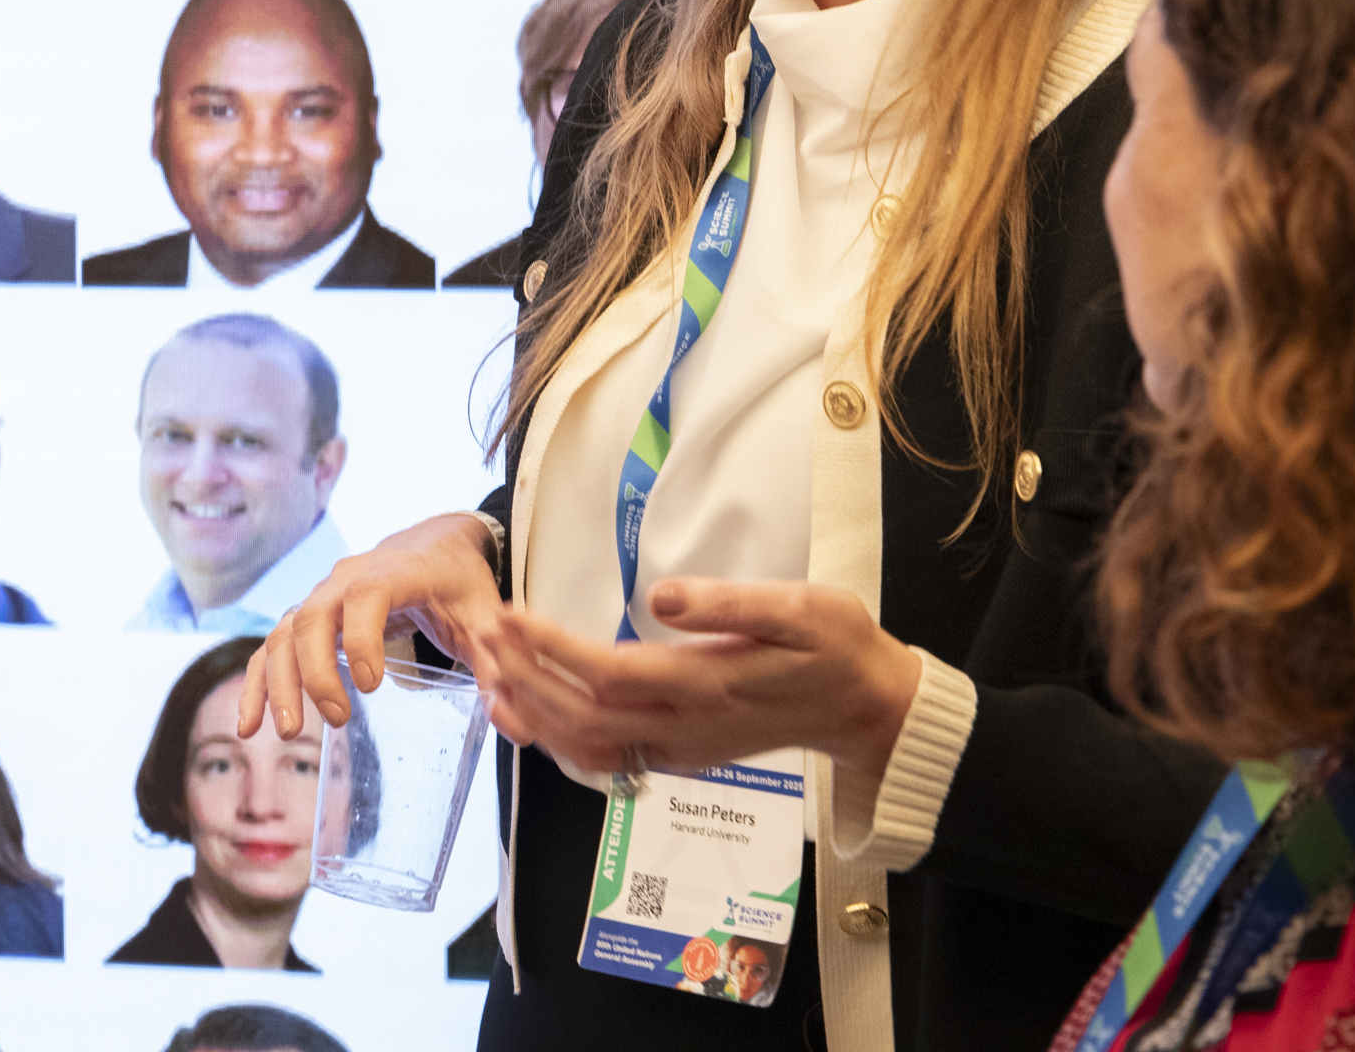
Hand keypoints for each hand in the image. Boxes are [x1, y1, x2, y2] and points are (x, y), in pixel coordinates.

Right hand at [240, 512, 504, 740]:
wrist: (432, 545)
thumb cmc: (459, 582)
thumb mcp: (485, 617)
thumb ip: (499, 669)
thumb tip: (518, 728)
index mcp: (394, 572)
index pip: (366, 596)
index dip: (362, 638)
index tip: (372, 685)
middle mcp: (345, 580)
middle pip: (312, 617)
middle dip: (315, 670)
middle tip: (336, 717)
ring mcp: (320, 598)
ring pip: (285, 633)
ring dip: (279, 681)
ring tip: (289, 731)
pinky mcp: (307, 619)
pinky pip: (272, 648)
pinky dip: (257, 684)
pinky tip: (249, 727)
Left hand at [477, 579, 922, 787]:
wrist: (868, 708)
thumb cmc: (837, 648)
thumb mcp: (801, 608)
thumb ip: (730, 603)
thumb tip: (662, 596)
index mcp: (709, 685)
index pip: (610, 673)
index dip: (553, 649)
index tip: (511, 618)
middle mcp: (688, 727)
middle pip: (586, 716)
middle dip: (528, 679)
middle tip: (486, 636)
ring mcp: (683, 748)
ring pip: (591, 747)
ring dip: (536, 714)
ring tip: (493, 673)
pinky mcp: (683, 754)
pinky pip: (610, 758)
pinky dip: (563, 739)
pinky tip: (536, 711)